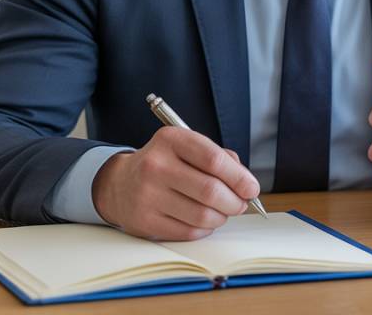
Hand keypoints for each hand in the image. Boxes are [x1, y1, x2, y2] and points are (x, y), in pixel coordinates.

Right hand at [91, 127, 259, 239]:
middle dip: (235, 201)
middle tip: (241, 204)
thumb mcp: (187, 148)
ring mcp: (148, 195)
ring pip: (202, 215)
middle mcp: (156, 165)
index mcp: (170, 140)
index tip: (252, 188)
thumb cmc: (164, 164)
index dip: (239, 177)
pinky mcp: (144, 222)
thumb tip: (246, 182)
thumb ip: (219, 158)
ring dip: (221, 217)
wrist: (120, 184)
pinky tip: (204, 220)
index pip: (214, 160)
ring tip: (222, 212)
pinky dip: (205, 229)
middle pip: (210, 190)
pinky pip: (189, 231)